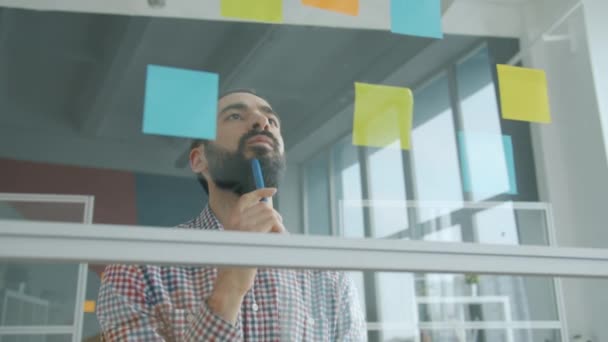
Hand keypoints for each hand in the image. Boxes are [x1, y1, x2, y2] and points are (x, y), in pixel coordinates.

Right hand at [208, 188, 285, 323]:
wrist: (230, 282)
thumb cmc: (238, 264)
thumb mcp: (243, 240)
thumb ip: (254, 226)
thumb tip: (271, 212)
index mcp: (232, 220)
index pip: (246, 198)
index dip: (260, 191)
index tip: (272, 190)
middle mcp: (235, 220)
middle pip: (264, 207)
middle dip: (276, 217)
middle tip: (278, 232)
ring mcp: (243, 227)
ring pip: (271, 215)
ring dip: (279, 226)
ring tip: (278, 239)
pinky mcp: (252, 235)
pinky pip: (273, 223)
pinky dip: (281, 231)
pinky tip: (280, 241)